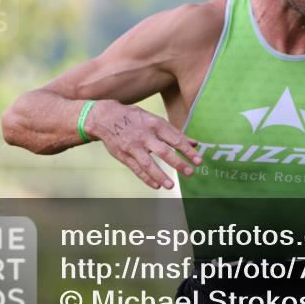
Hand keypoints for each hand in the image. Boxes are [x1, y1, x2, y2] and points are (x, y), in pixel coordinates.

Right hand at [86, 100, 201, 189]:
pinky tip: (156, 185)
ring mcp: (133, 146)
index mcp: (155, 124)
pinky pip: (136, 169)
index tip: (199, 160)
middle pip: (164, 151)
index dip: (188, 150)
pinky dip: (146, 178)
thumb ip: (175, 132)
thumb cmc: (135, 118)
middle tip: (190, 173)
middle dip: (178, 163)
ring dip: (160, 175)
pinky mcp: (123, 155)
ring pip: (148, 163)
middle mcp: (145, 135)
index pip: (175, 139)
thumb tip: (194, 142)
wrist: (105, 117)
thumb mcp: (154, 119)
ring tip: (171, 185)